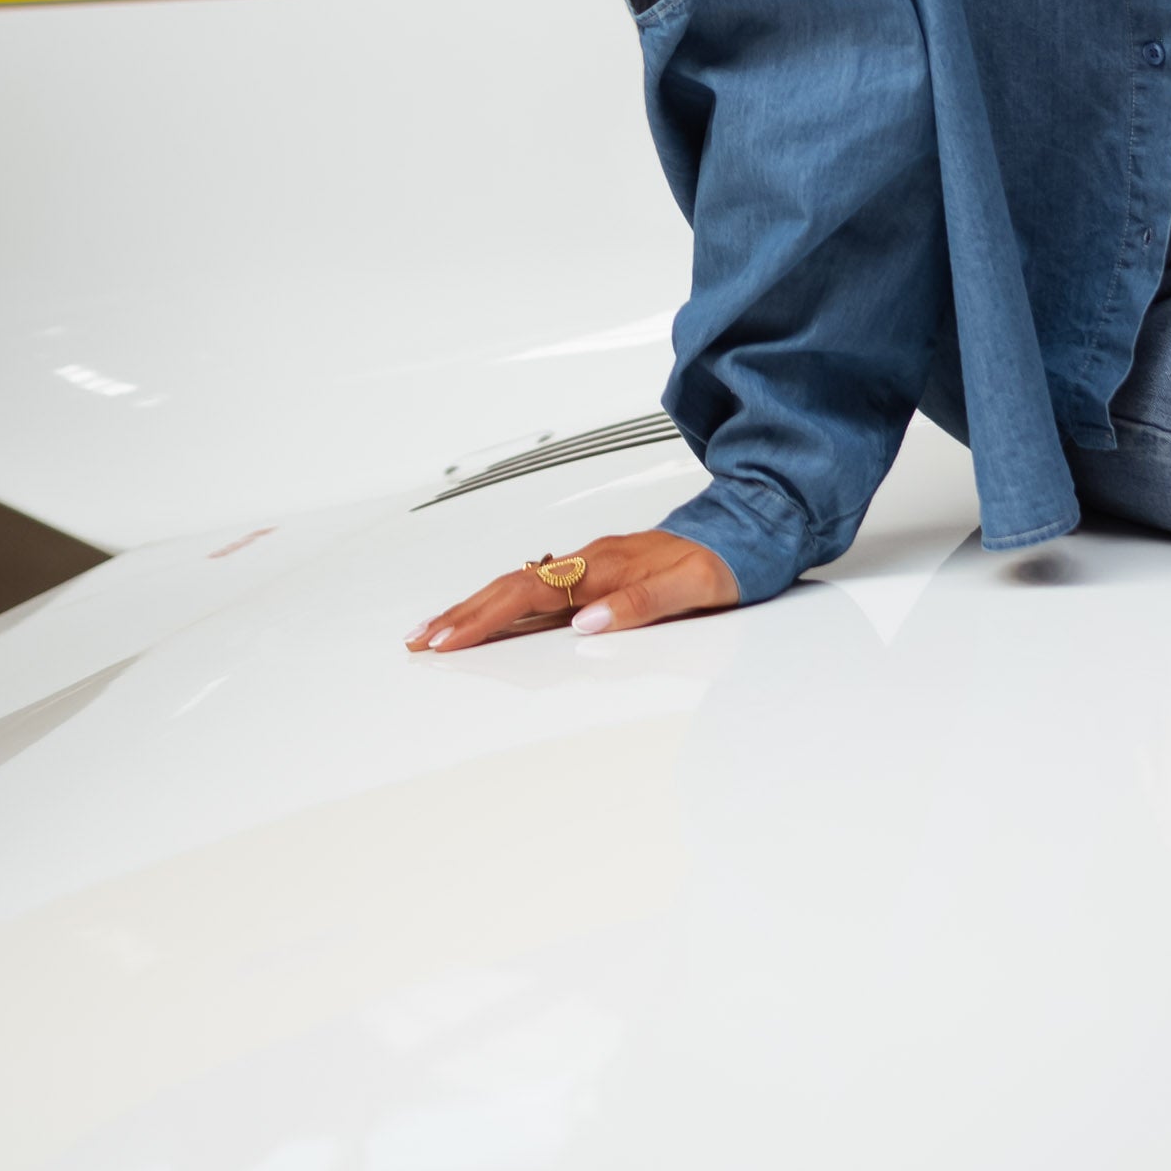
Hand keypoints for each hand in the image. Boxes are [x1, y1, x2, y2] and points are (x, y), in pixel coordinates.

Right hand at [407, 528, 738, 652]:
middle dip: (460, 614)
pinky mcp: (598, 570)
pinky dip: (504, 602)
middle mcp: (591, 561)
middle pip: (510, 588)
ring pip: (519, 585)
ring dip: (474, 608)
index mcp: (605, 566)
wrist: (751, 529)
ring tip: (436, 630)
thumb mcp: (694, 587)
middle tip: (419, 641)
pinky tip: (488, 614)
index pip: (529, 595)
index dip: (484, 619)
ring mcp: (591, 564)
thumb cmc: (724, 561)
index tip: (448, 641)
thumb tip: (584, 624)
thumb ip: (640, 606)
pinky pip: (539, 586)